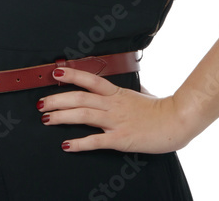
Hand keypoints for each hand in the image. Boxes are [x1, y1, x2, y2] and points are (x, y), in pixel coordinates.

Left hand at [37, 67, 193, 153]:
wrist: (178, 121)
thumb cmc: (162, 109)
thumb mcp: (144, 94)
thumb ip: (133, 91)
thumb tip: (135, 87)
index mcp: (117, 93)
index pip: (90, 80)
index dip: (71, 75)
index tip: (54, 73)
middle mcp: (113, 104)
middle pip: (79, 98)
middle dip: (56, 100)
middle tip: (40, 103)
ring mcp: (116, 121)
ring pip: (83, 116)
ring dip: (61, 117)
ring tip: (46, 119)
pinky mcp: (121, 138)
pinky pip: (96, 141)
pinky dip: (79, 143)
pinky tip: (66, 144)